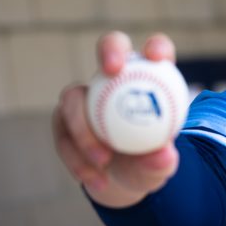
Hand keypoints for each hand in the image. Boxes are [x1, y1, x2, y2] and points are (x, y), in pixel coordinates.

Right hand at [52, 31, 180, 207]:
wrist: (118, 180)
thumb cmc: (146, 164)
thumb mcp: (159, 166)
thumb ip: (162, 160)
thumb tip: (163, 155)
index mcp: (147, 78)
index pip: (156, 51)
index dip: (156, 47)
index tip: (156, 58)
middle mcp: (114, 77)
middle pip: (110, 46)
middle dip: (110, 50)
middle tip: (111, 70)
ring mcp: (84, 95)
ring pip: (73, 97)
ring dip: (85, 131)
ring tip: (104, 161)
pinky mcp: (62, 117)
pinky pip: (63, 134)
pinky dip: (77, 157)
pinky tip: (94, 178)